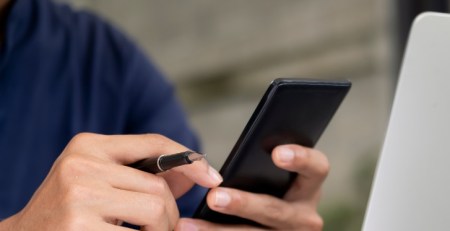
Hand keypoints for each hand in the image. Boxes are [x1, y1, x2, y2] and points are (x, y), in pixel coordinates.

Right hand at [0, 133, 221, 230]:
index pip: (154, 143)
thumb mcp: (101, 181)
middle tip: (162, 229)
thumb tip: (196, 172)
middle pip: (158, 187)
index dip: (190, 159)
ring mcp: (79, 195)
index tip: (212, 177)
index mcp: (88, 145)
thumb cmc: (69, 210)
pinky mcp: (80, 227)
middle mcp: (81, 164)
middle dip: (168, 214)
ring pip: (155, 210)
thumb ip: (145, 174)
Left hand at [176, 144, 328, 230]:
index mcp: (309, 187)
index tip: (276, 153)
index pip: (317, 168)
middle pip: (276, 210)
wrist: (269, 223)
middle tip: (214, 197)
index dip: (301, 158)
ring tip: (187, 225)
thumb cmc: (264, 187)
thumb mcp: (269, 176)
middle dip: (244, 204)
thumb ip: (260, 163)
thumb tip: (239, 149)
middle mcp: (306, 216)